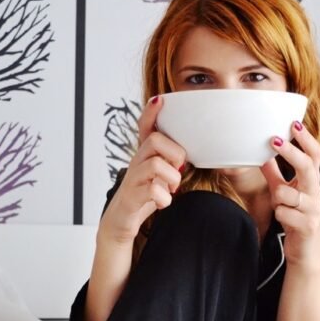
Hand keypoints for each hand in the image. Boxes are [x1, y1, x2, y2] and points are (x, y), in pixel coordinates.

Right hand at [100, 96, 185, 243]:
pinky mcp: (131, 197)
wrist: (123, 220)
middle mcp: (136, 162)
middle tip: (179, 168)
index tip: (160, 99)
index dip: (151, 113)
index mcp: (145, 154)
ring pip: (155, 164)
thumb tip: (197, 154)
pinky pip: (152, 191)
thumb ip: (173, 162)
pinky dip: (164, 198)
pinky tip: (164, 202)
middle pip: (154, 140)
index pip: (145, 127)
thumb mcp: (161, 175)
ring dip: (172, 177)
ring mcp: (132, 179)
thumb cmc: (145, 195)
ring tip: (172, 188)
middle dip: (174, 152)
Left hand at [261, 120, 319, 268]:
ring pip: (289, 194)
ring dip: (278, 196)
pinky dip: (278, 214)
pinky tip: (281, 219)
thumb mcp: (283, 191)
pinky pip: (284, 213)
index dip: (306, 139)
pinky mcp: (307, 225)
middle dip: (291, 153)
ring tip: (277, 203)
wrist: (305, 249)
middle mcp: (315, 192)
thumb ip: (274, 174)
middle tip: (274, 140)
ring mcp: (313, 209)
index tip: (294, 124)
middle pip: (308, 167)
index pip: (314, 155)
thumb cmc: (295, 216)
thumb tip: (262, 154)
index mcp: (311, 181)